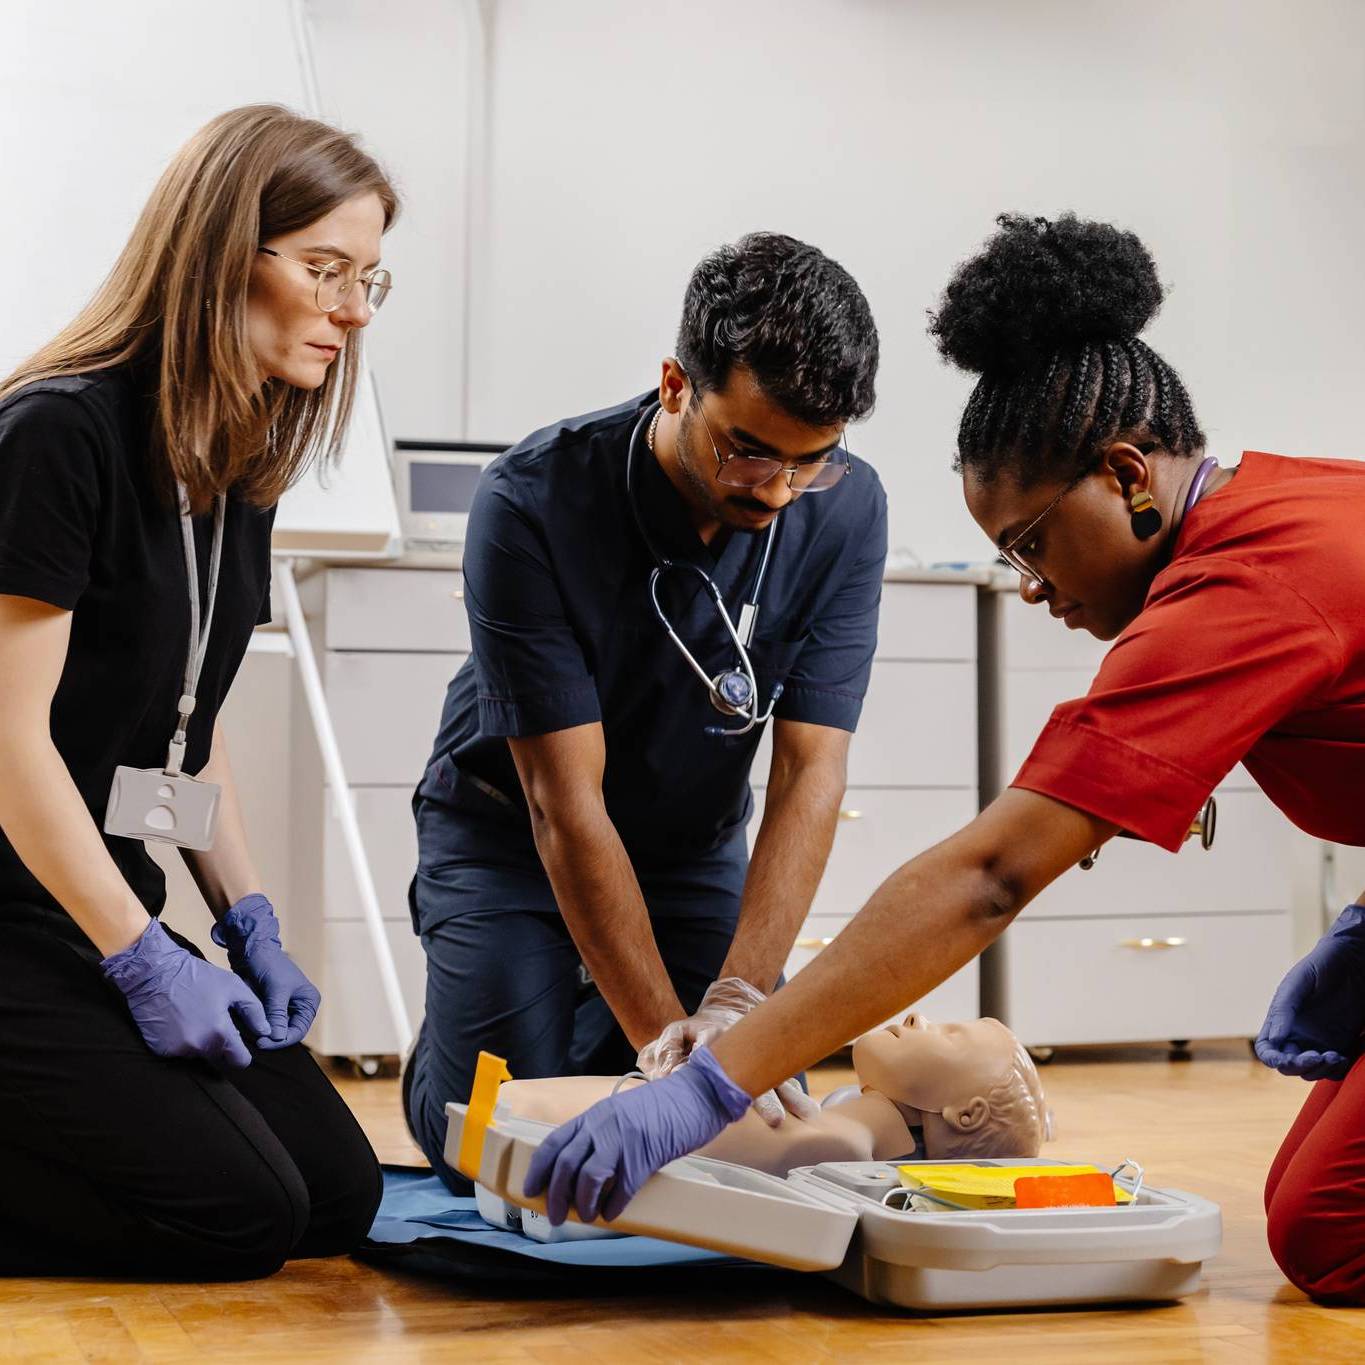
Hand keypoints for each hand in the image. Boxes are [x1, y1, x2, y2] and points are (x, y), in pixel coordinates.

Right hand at [101, 918, 270, 1068]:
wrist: (156, 973)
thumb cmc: (198, 977)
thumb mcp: (234, 987)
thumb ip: (254, 1012)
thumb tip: (267, 1031)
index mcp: (219, 1033)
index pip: (239, 1061)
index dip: (243, 1054)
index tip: (240, 1044)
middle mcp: (198, 1047)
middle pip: (218, 1057)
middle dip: (221, 1044)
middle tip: (215, 1020)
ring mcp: (177, 1050)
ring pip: (198, 1055)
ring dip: (200, 1042)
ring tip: (195, 1017)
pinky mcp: (160, 1050)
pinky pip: (179, 1051)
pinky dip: (181, 1041)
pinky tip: (179, 1021)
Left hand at [211, 894, 320, 1048]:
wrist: (252, 948)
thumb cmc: (270, 964)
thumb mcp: (276, 990)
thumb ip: (278, 1014)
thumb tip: (277, 1038)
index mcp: (309, 1002)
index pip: (298, 1031)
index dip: (281, 1040)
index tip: (261, 1043)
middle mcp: (299, 1006)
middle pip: (287, 1033)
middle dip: (271, 1037)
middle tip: (253, 1041)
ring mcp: (284, 1006)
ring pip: (275, 1029)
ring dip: (263, 1032)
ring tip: (248, 1034)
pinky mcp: (270, 1005)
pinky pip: (265, 1022)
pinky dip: (257, 1025)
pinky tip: (246, 1027)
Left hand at [524, 1045, 751, 1224]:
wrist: (696, 1094)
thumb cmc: (661, 1108)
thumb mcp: (621, 1115)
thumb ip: (601, 1135)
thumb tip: (581, 1171)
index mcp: (594, 1115)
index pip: (554, 1142)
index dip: (538, 1169)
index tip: (530, 1189)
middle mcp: (603, 1125)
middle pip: (566, 1164)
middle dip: (556, 1195)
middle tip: (554, 1215)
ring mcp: (624, 1139)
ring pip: (589, 1177)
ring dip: (583, 1203)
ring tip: (586, 1217)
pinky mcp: (646, 1154)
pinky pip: (622, 1187)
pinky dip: (613, 1205)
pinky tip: (611, 1213)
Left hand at [637, 976, 818, 1126]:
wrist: (728, 1008)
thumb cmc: (698, 1031)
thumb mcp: (677, 1032)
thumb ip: (667, 1049)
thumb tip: (668, 1075)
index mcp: (715, 1036)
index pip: (717, 1058)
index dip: (720, 1077)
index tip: (724, 1100)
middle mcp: (743, 1049)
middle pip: (755, 1075)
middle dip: (765, 1099)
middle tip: (775, 1121)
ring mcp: (760, 1057)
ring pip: (778, 1078)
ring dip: (791, 1098)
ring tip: (808, 1115)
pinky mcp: (770, 1064)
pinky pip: (785, 1079)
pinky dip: (796, 1095)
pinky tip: (810, 1112)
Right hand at [1256, 904, 1364, 1080]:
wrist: (1355, 960)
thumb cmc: (1322, 966)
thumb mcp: (1299, 983)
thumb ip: (1284, 1009)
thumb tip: (1274, 1038)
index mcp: (1281, 1020)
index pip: (1268, 1049)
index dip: (1274, 1059)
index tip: (1288, 1059)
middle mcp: (1297, 1034)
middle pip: (1289, 1066)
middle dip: (1301, 1066)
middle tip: (1319, 1056)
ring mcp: (1319, 1041)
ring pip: (1313, 1071)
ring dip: (1322, 1070)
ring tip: (1337, 1055)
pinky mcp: (1341, 1044)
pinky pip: (1336, 1068)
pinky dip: (1340, 1068)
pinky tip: (1348, 1053)